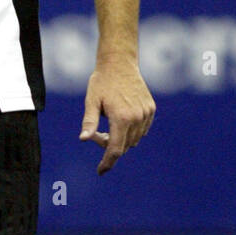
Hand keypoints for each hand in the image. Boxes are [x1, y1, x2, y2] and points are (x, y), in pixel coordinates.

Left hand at [79, 56, 155, 174]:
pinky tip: (121, 119)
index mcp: (121, 117)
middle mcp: (137, 117)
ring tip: (109, 123)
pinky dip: (132, 131)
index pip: (115, 149)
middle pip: (124, 146)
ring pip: (134, 139)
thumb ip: (89, 122)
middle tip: (97, 134)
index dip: (107, 162)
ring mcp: (146, 114)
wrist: (120, 63)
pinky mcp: (151, 109)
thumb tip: (83, 139)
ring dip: (121, 139)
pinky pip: (142, 130)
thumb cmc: (102, 81)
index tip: (100, 171)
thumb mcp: (91, 101)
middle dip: (110, 145)